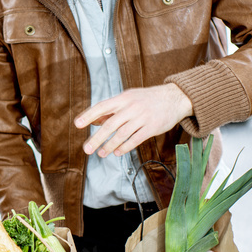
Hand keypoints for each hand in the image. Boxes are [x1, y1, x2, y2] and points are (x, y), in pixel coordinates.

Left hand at [74, 84, 192, 157]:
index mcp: (123, 98)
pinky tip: (117, 153)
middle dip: (97, 138)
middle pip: (110, 124)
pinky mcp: (152, 127)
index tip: (77, 124)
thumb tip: (93, 120)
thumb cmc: (147, 99)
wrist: (175, 97)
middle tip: (86, 149)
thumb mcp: (129, 98)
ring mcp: (142, 117)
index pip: (102, 106)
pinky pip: (135, 139)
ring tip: (101, 153)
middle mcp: (131, 107)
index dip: (89, 115)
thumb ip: (112, 110)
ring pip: (122, 134)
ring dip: (110, 145)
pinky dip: (125, 147)